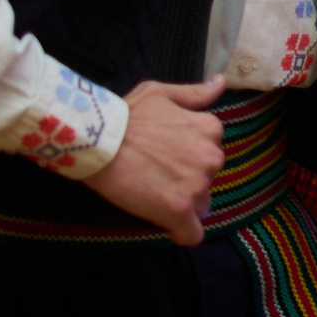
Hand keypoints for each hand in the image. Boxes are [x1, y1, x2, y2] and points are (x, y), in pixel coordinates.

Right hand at [85, 76, 225, 245]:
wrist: (97, 140)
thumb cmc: (124, 115)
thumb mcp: (161, 94)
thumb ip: (194, 93)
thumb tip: (220, 82)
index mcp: (210, 129)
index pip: (210, 153)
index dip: (187, 159)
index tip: (164, 158)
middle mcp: (212, 157)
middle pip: (207, 181)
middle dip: (186, 182)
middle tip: (155, 175)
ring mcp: (197, 184)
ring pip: (199, 206)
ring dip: (181, 204)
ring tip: (151, 194)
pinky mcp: (179, 210)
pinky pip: (192, 234)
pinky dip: (181, 233)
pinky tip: (166, 226)